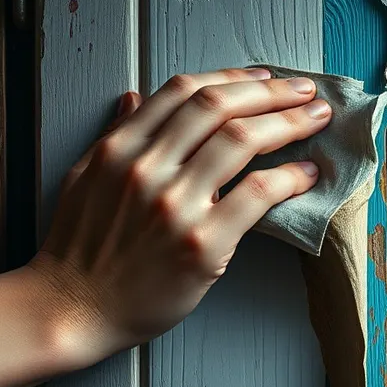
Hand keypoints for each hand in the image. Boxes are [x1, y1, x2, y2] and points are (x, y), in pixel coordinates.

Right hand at [29, 67, 331, 368]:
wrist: (71, 310)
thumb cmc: (79, 250)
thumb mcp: (85, 178)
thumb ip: (115, 136)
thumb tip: (135, 96)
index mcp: (120, 148)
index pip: (184, 92)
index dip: (231, 77)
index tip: (264, 77)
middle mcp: (147, 169)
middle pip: (219, 108)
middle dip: (271, 92)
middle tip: (305, 90)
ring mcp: (175, 206)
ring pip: (242, 142)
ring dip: (288, 123)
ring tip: (316, 118)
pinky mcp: (202, 245)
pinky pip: (255, 195)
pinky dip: (288, 178)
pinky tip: (307, 173)